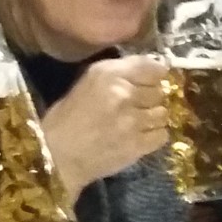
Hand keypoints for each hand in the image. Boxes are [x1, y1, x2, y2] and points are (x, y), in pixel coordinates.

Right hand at [41, 55, 168, 197]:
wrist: (58, 154)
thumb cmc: (69, 115)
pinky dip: (154, 135)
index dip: (154, 74)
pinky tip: (140, 135)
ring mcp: (133, 121)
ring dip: (153, 117)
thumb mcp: (90, 80)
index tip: (149, 81)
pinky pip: (162, 135)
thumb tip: (151, 69)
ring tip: (138, 121)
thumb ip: (120, 71)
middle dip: (151, 97)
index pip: (153, 67)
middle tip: (136, 105)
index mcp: (110, 74)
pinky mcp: (137, 145)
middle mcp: (124, 94)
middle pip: (160, 91)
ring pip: (163, 113)